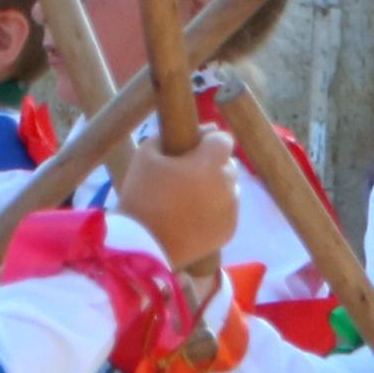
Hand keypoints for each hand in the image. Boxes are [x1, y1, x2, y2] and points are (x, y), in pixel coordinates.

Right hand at [116, 127, 239, 273]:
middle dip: (211, 166)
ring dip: (215, 189)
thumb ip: (175, 133)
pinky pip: (227, 212)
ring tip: (188, 200)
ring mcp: (231, 210)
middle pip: (227, 165)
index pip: (224, 139)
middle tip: (185, 178)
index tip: (191, 151)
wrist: (142, 244)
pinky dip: (215, 211)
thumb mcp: (147, 153)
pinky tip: (192, 218)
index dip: (208, 142)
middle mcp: (227, 184)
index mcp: (210, 162)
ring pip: (229, 189)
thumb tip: (208, 128)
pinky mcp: (230, 231)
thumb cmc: (142, 194)